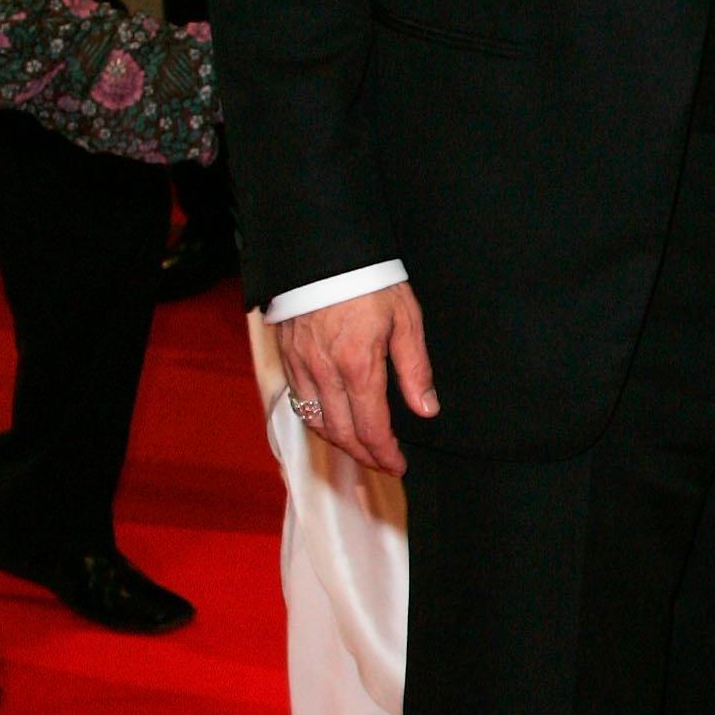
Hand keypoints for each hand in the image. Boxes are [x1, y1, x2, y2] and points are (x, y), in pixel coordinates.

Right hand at [277, 284, 437, 474]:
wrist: (324, 251)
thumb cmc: (369, 280)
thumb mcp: (405, 319)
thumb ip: (415, 369)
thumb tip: (426, 408)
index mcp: (358, 365)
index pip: (371, 428)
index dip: (385, 454)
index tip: (398, 464)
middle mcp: (325, 372)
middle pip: (342, 434)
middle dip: (365, 456)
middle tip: (383, 463)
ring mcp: (302, 366)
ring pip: (317, 423)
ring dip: (340, 443)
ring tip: (362, 448)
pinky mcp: (288, 358)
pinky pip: (299, 403)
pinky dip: (317, 421)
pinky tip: (333, 422)